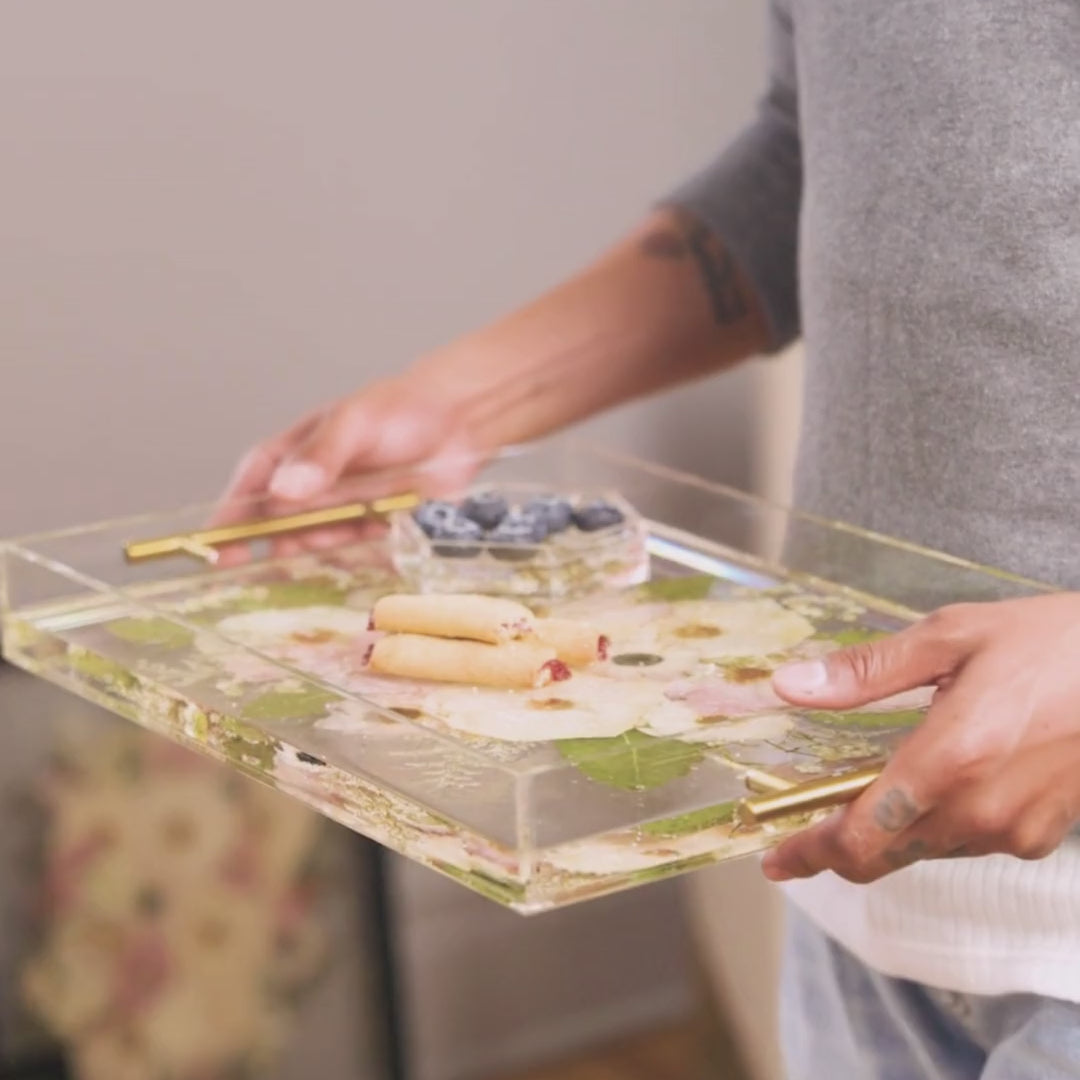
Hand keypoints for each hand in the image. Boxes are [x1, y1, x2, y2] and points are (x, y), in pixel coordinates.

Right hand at [211, 373, 481, 561]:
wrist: (457, 420)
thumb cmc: (397, 409)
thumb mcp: (354, 422)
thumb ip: (321, 455)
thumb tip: (284, 491)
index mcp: (292, 456)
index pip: (249, 491)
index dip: (231, 523)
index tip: (217, 550)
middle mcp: (311, 489)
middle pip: (279, 526)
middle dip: (280, 541)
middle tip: (297, 543)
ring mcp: (341, 511)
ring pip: (317, 542)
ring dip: (325, 544)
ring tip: (351, 522)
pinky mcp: (373, 529)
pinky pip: (355, 551)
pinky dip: (358, 552)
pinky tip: (373, 534)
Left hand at [762, 592, 1079, 883]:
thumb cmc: (1052, 642)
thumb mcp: (951, 637)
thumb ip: (866, 672)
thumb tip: (791, 686)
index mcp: (949, 758)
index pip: (861, 833)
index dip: (811, 853)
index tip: (776, 860)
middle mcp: (980, 809)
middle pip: (885, 855)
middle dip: (837, 850)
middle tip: (800, 840)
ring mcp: (1015, 829)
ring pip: (924, 850)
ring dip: (887, 834)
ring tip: (863, 796)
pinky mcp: (1040, 836)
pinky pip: (967, 842)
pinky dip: (935, 825)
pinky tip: (932, 786)